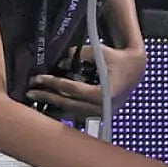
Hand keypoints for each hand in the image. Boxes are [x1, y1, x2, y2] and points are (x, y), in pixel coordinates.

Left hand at [26, 44, 146, 119]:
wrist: (136, 69)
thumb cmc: (119, 59)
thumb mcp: (100, 52)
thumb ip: (79, 55)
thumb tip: (60, 62)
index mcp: (104, 93)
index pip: (72, 89)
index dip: (53, 83)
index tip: (38, 78)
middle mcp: (102, 106)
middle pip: (68, 103)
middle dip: (47, 97)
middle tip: (30, 92)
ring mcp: (101, 113)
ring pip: (71, 112)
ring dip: (52, 105)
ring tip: (36, 99)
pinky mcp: (99, 114)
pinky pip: (77, 113)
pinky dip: (62, 109)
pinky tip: (49, 106)